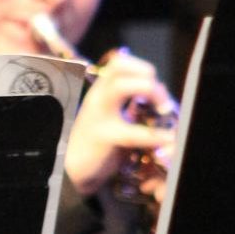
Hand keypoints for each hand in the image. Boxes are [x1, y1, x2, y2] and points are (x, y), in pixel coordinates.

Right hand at [63, 49, 174, 196]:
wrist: (69, 171)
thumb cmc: (96, 146)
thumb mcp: (111, 119)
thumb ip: (130, 106)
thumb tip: (160, 99)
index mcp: (101, 92)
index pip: (120, 62)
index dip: (143, 69)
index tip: (155, 88)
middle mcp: (97, 98)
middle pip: (121, 66)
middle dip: (149, 79)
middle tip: (162, 102)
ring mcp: (98, 116)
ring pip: (122, 86)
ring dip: (152, 93)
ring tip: (163, 111)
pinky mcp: (104, 137)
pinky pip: (133, 131)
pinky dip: (155, 134)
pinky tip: (165, 139)